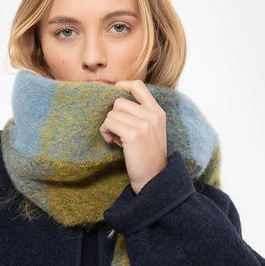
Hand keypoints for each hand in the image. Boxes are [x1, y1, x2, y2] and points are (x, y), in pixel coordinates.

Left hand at [99, 78, 167, 193]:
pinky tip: (113, 143)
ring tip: (116, 140)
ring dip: (109, 126)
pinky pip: (109, 123)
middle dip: (113, 116)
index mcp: (158, 112)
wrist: (153, 179)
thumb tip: (115, 103)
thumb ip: (139, 116)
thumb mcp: (150, 132)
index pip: (138, 86)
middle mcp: (152, 115)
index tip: (114, 93)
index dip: (123, 86)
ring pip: (112, 113)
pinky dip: (106, 132)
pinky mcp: (134, 134)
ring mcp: (144, 124)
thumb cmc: (147, 157)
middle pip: (119, 101)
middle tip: (117, 132)